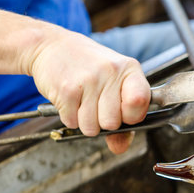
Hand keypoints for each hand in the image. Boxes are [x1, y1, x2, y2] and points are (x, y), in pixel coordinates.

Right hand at [28, 24, 149, 153]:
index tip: (125, 112)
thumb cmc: (89, 67)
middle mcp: (110, 72)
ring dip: (86, 122)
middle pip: (113, 123)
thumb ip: (124, 117)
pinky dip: (70, 117)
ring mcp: (88, 80)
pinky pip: (72, 122)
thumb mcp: (114, 84)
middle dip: (104, 122)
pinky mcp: (66, 89)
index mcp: (130, 69)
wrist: (52, 46)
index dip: (132, 116)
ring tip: (83, 102)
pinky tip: (71, 99)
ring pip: (92, 127)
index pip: (141, 102)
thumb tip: (119, 147)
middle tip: (97, 104)